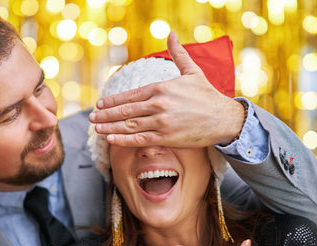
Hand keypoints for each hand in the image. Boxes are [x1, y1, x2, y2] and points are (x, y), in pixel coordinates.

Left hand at [89, 31, 244, 146]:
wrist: (224, 118)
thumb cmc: (207, 96)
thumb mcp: (192, 71)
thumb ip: (178, 54)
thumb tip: (171, 34)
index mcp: (161, 88)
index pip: (130, 95)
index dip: (112, 100)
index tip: (100, 104)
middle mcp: (159, 104)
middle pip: (125, 111)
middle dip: (106, 114)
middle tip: (91, 117)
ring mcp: (162, 122)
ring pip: (129, 125)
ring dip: (110, 127)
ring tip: (97, 128)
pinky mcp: (167, 137)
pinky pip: (140, 139)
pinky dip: (123, 139)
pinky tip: (111, 139)